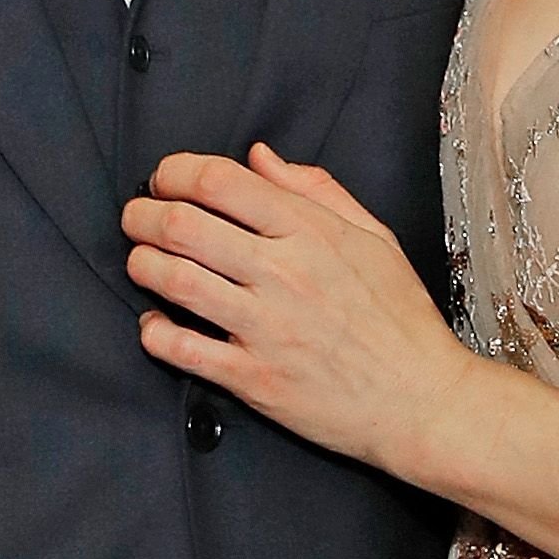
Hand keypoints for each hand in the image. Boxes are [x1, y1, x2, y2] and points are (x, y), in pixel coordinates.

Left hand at [124, 142, 478, 477]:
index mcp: (311, 232)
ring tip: (140, 262)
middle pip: (183, 226)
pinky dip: (154, 332)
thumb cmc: (400, 319)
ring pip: (174, 281)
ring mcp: (265, 327)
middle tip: (136, 219)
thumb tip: (259, 157)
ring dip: (142, 265)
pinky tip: (154, 324)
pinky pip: (182, 349)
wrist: (423, 400)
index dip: (175, 172)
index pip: (220, 181)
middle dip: (143, 215)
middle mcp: (283, 273)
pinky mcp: (254, 378)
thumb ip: (315, 190)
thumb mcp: (374, 238)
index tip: (165, 180)